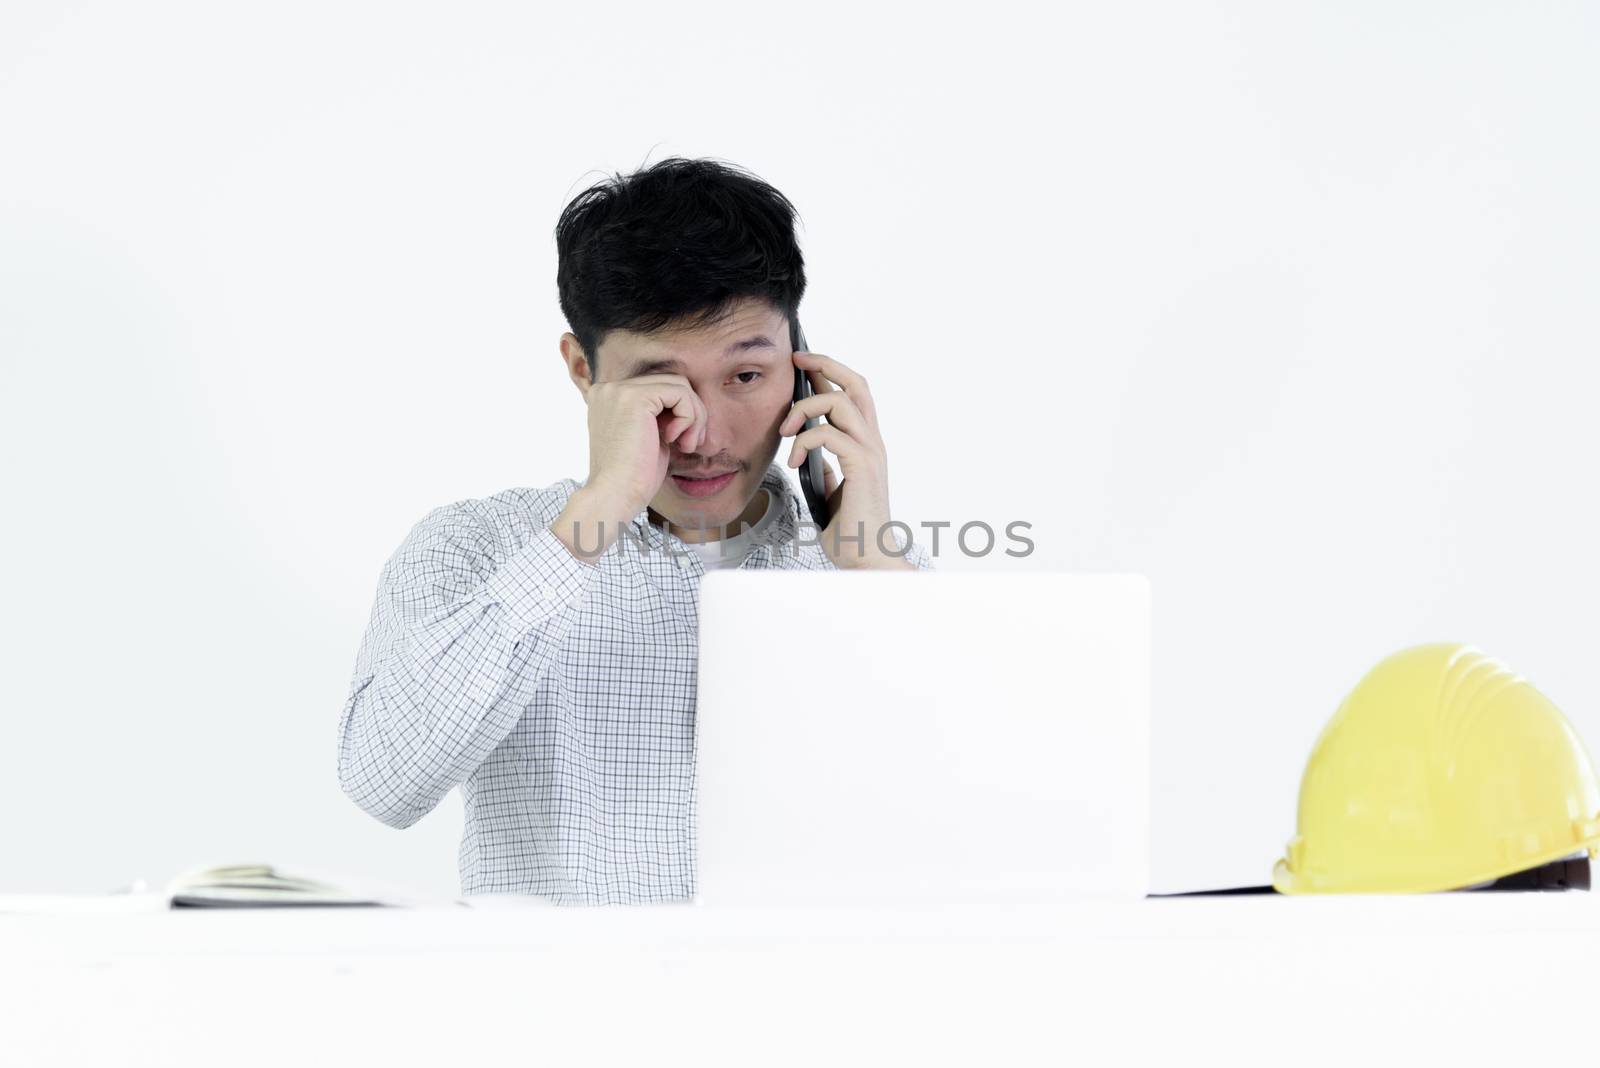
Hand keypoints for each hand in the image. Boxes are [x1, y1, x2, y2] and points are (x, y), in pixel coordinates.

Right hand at [581, 373, 707, 517]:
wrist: (615, 496)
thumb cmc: (634, 477)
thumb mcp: (649, 436)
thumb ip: (660, 414)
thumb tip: (689, 398)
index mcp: (609, 397)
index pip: (659, 388)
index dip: (680, 412)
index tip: (683, 441)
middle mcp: (609, 388)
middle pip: (672, 382)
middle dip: (692, 413)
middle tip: (691, 444)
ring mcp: (620, 390)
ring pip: (680, 385)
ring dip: (694, 416)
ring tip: (687, 445)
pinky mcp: (635, 397)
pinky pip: (680, 394)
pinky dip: (689, 417)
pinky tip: (677, 440)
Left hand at [777, 350, 911, 569]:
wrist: (867, 559)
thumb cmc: (852, 532)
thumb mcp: (832, 494)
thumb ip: (827, 471)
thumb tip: (811, 457)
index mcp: (867, 446)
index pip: (855, 394)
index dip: (831, 372)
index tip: (803, 363)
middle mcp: (873, 443)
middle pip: (856, 384)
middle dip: (825, 365)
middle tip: (797, 361)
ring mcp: (870, 453)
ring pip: (838, 403)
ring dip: (804, 409)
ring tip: (785, 431)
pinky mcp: (861, 467)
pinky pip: (829, 434)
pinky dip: (805, 441)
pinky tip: (794, 459)